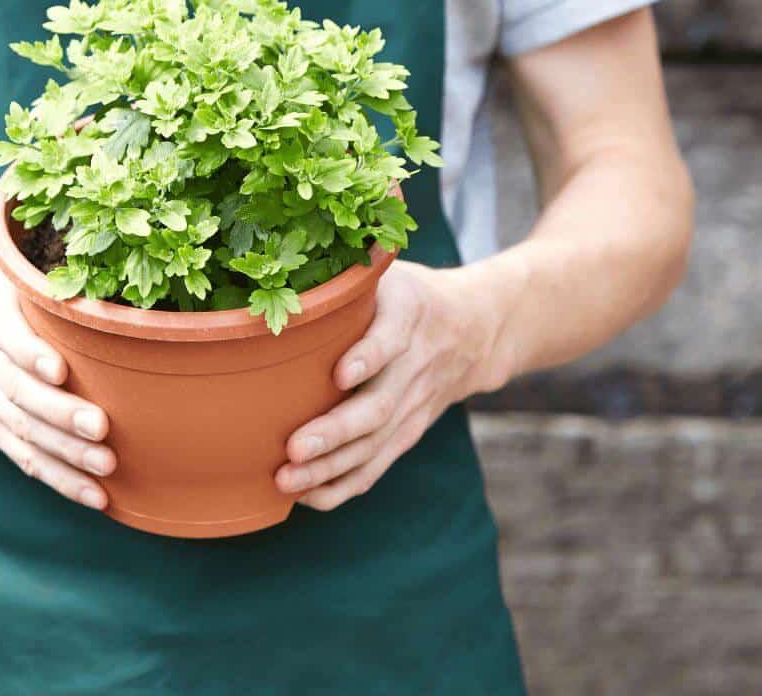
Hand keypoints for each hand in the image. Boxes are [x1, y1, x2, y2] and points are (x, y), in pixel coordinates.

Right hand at [0, 260, 114, 509]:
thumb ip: (28, 277)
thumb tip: (94, 276)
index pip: (4, 335)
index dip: (30, 353)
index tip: (60, 369)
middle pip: (16, 390)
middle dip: (59, 413)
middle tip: (101, 428)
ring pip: (20, 428)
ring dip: (64, 453)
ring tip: (105, 468)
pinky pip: (18, 453)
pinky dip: (55, 475)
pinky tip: (91, 494)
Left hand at [275, 262, 504, 509]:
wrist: (476, 330)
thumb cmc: (407, 295)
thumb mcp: (390, 270)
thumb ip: (350, 274)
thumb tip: (284, 266)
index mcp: (408, 314)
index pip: (392, 338)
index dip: (369, 356)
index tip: (340, 373)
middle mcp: (415, 364)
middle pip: (379, 405)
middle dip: (335, 431)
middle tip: (292, 448)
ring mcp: (414, 404)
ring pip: (374, 443)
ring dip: (330, 467)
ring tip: (285, 479)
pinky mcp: (408, 432)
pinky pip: (377, 465)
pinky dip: (342, 485)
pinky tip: (306, 496)